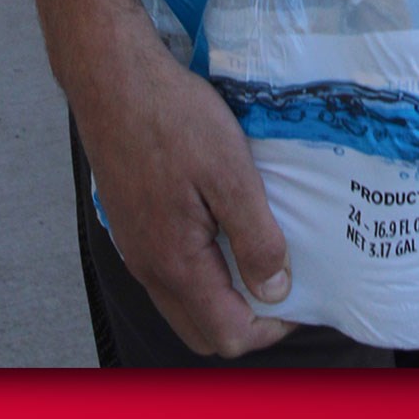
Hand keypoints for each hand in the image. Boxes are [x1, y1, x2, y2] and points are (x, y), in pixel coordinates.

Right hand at [71, 34, 292, 356]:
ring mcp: (136, 248)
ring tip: (265, 261)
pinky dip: (204, 275)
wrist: (114, 83)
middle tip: (288, 288)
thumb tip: (275, 292)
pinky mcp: (133, 226)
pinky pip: (170, 273)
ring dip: (225, 299)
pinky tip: (229, 237)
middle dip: (248, 324)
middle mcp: (149, 267)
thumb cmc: (175, 120)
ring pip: (183, 304)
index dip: (271, 329)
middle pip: (202, 331)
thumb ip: (254, 238)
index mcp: (175, 262)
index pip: (226, 335)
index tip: (304, 299)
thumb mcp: (231, 174)